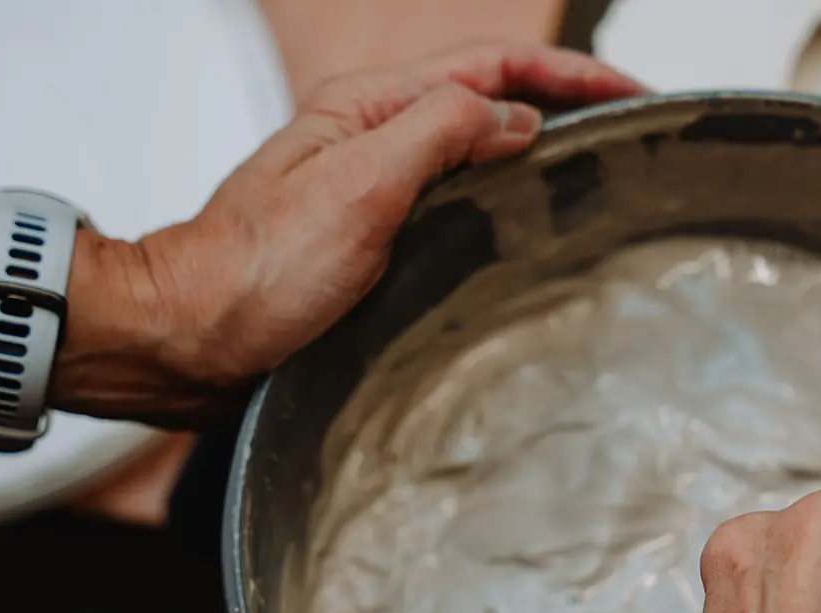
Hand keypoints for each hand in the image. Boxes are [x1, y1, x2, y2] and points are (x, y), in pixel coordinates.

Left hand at [55, 43, 643, 423]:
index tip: (630, 92)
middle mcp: (370, 138)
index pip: (488, 66)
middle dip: (562, 101)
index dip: (566, 74)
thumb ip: (438, 134)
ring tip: (594, 166)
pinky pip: (451, 198)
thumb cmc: (256, 271)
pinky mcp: (368, 236)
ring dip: (537, 147)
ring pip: (472, 148)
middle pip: (486, 98)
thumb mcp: (358, 187)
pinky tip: (524, 221)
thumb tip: (514, 117)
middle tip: (629, 126)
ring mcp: (369, 186)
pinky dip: (501, 196)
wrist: (190, 337)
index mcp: (368, 108)